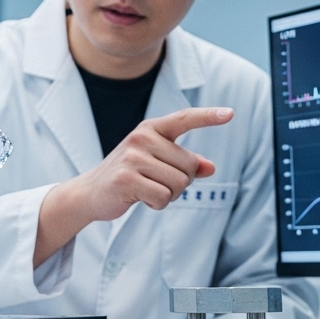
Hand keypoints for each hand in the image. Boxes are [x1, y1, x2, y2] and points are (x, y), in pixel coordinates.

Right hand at [34, 107, 232, 266]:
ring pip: (179, 183)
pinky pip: (163, 197)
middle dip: (181, 182)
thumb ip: (185, 163)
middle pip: (189, 165)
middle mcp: (142, 138)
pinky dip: (157, 204)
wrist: (90, 193)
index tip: (230, 114)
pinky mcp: (126, 178)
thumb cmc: (129, 176)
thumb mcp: (157, 164)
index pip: (184, 119)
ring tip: (147, 190)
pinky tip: (140, 199)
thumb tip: (211, 167)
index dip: (208, 117)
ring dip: (169, 195)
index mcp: (151, 129)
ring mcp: (132, 157)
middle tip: (156, 183)